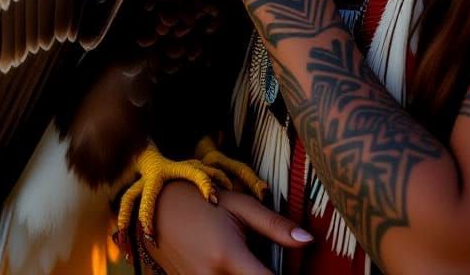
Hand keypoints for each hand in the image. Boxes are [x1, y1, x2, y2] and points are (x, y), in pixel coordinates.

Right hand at [138, 182, 313, 274]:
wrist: (160, 207)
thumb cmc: (206, 201)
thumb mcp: (242, 207)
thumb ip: (275, 226)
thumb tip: (309, 240)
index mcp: (227, 256)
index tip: (301, 272)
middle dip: (264, 274)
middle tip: (266, 257)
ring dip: (248, 273)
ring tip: (251, 258)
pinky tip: (237, 265)